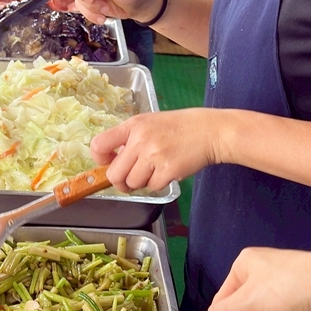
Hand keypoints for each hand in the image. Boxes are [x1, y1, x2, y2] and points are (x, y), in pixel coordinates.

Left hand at [90, 108, 225, 192]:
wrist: (211, 131)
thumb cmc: (180, 127)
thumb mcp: (151, 123)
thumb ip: (131, 138)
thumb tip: (114, 161)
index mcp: (133, 125)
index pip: (99, 145)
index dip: (100, 160)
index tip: (109, 162)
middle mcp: (140, 140)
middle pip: (114, 174)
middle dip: (120, 182)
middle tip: (130, 180)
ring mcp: (154, 155)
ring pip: (133, 183)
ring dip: (141, 182)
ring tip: (154, 171)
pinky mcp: (168, 170)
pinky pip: (152, 187)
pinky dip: (158, 184)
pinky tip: (167, 171)